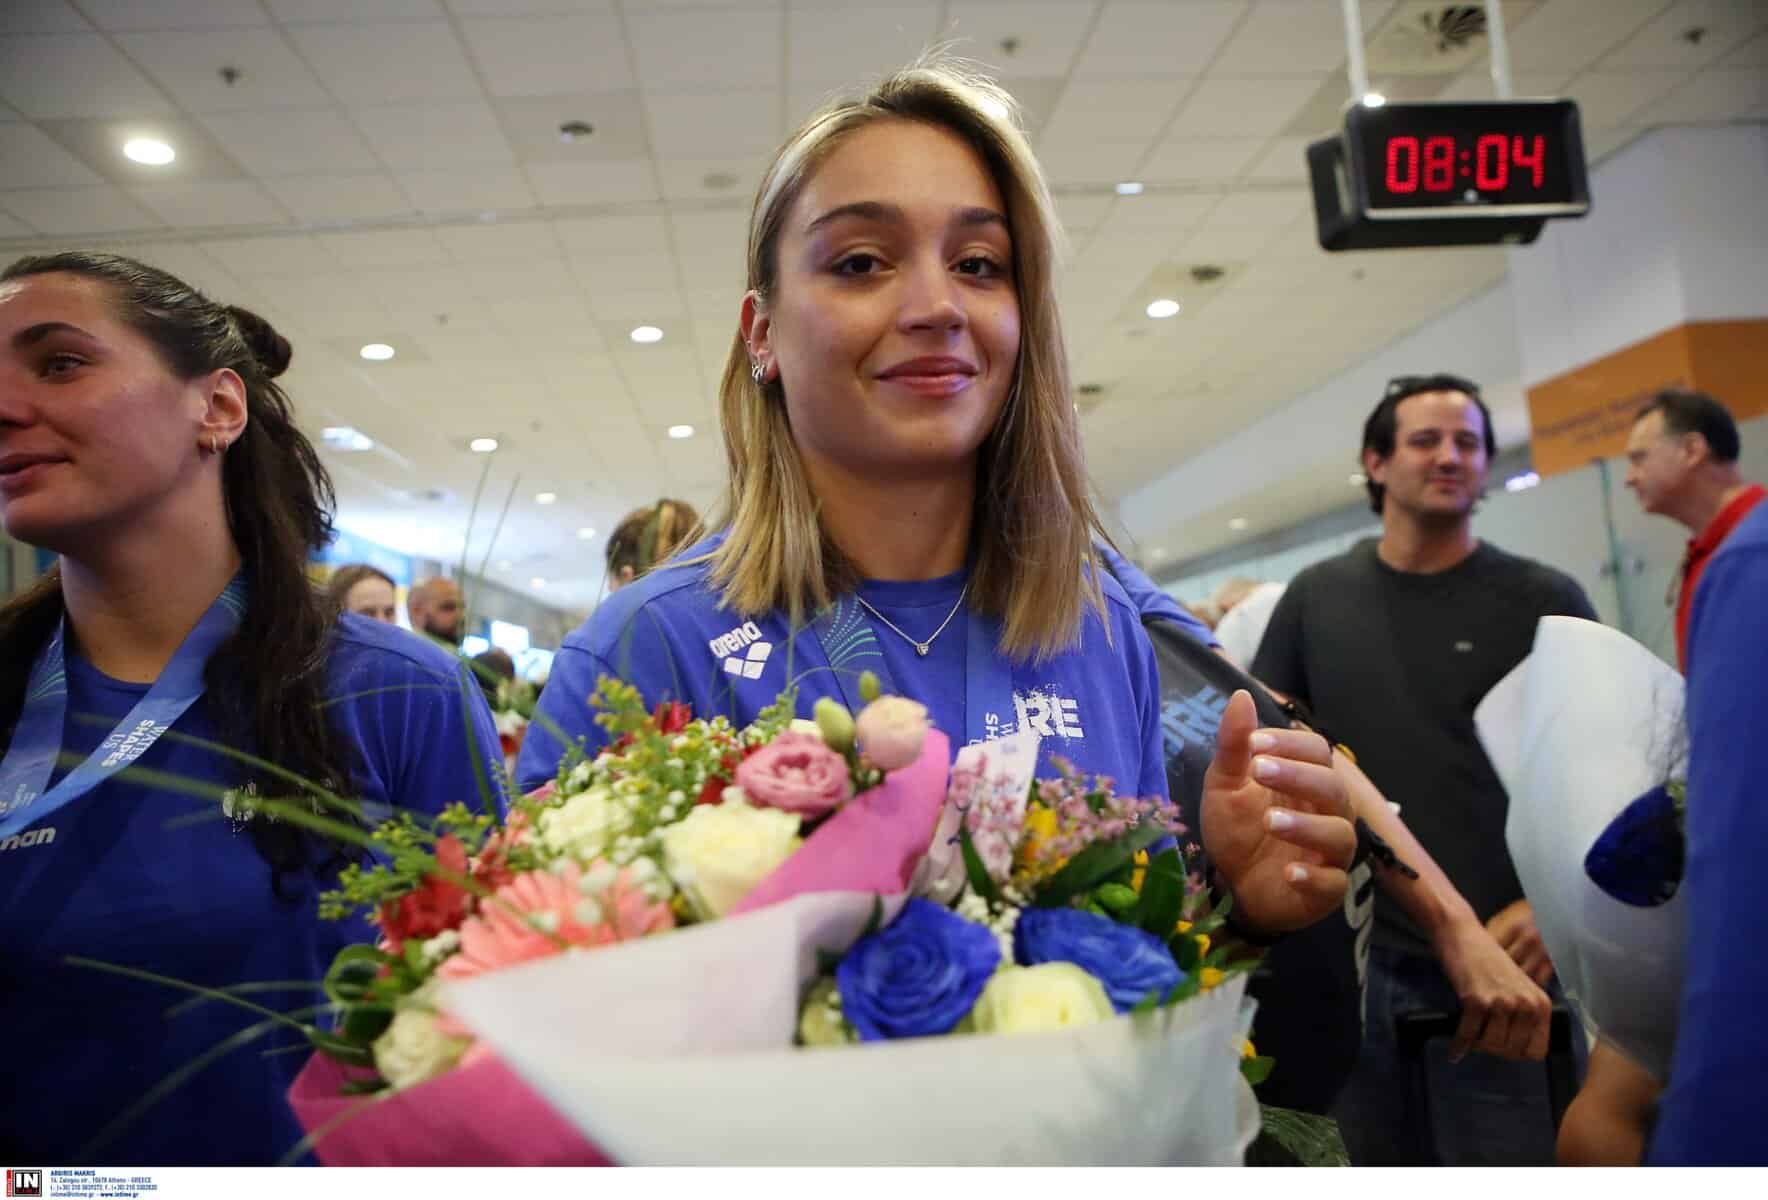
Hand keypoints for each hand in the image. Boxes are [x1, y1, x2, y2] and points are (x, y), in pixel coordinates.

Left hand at [1202, 690, 1356, 935]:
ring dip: (1306, 826)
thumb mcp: (1224, 785)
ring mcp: (1329, 853)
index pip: (1316, 752)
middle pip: (1333, 788)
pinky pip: (1333, 883)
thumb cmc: (1236, 828)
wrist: (1231, 885)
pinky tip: (1290, 874)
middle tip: (1259, 772)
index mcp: (1305, 781)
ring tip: (1270, 821)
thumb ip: (1233, 745)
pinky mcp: (1325, 890)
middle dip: (1298, 777)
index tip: (1254, 744)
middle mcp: (1326, 813)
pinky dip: (1314, 878)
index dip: (1290, 745)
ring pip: (1339, 834)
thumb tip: (1240, 695)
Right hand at [1434, 914, 1553, 1061]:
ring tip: (1470, 1035)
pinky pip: (1468, 1035)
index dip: (1518, 1053)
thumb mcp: (1518, 989)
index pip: (1537, 1051)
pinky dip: (1459, 1046)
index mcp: (1541, 1004)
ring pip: (1490, 1045)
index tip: (1503, 1046)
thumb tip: (1514, 1051)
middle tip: (1481, 1039)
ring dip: (1477, 1044)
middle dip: (1494, 1048)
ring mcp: (1502, 1002)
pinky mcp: (1477, 1000)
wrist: (1463, 936)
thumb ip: (1523, 1016)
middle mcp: (1526, 1004)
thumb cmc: (1488, 963)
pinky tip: (1455, 1052)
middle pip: (1512, 1050)